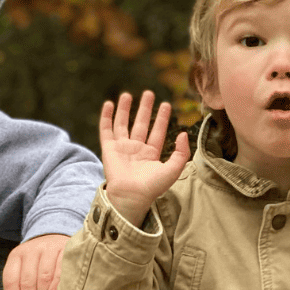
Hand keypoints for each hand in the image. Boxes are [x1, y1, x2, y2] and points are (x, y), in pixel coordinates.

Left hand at [2, 233, 68, 289]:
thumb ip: (21, 287)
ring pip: (43, 277)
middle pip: (27, 282)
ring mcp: (48, 249)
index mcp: (16, 256)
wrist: (56, 237)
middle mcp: (30, 251)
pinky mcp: (65, 250)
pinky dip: (56, 286)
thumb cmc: (40, 261)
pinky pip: (60, 271)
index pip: (10, 281)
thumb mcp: (25, 268)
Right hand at [101, 90, 190, 226]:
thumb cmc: (152, 187)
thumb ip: (181, 152)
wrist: (131, 196)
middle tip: (149, 93)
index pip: (157, 131)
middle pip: (140, 124)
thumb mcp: (173, 170)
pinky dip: (107, 117)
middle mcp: (136, 149)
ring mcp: (121, 148)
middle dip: (144, 108)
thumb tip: (182, 133)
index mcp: (151, 154)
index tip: (166, 104)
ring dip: (125, 109)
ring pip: (122, 124)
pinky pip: (106, 130)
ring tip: (127, 94)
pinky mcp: (109, 149)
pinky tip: (109, 104)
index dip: (162, 118)